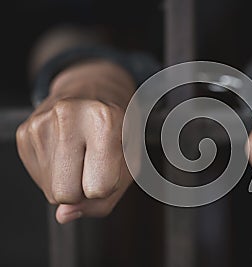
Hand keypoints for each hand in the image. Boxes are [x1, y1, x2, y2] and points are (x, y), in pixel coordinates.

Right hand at [16, 60, 139, 222]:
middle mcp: (68, 114)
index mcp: (104, 119)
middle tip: (94, 162)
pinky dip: (55, 172)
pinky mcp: (25, 131)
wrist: (96, 91)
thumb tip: (64, 215)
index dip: (107, 185)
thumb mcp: (131, 163)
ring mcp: (41, 121)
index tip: (111, 165)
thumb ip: (104, 200)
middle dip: (83, 189)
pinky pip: (38, 177)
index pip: (98, 188)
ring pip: (50, 190)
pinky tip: (67, 149)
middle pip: (66, 194)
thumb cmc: (119, 130)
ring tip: (81, 153)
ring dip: (69, 181)